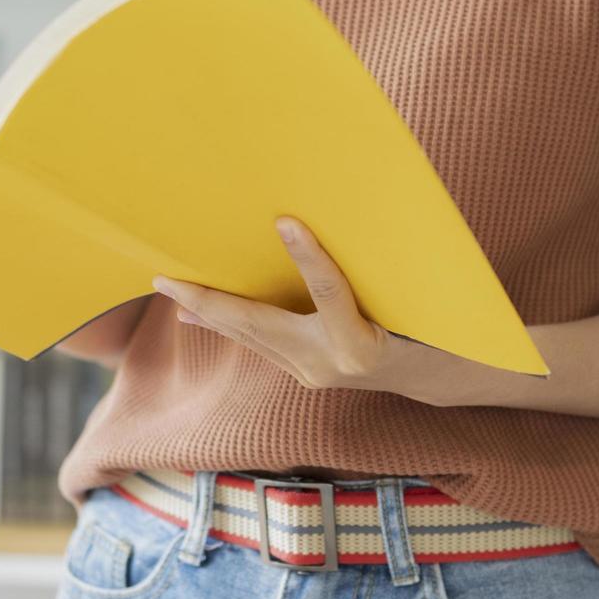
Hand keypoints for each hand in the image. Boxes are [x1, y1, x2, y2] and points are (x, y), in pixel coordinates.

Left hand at [151, 217, 416, 393]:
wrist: (433, 377)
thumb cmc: (426, 325)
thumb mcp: (408, 294)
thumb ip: (375, 266)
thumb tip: (321, 221)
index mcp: (362, 344)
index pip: (331, 293)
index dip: (310, 257)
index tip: (287, 221)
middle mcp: (329, 365)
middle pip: (259, 326)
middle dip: (208, 301)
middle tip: (165, 279)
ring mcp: (312, 374)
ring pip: (249, 337)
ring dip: (207, 312)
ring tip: (170, 290)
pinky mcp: (303, 376)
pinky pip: (257, 344)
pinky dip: (227, 325)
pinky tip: (194, 314)